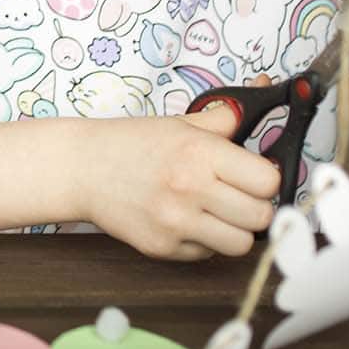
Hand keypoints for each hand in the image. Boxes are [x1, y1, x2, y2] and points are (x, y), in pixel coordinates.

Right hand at [79, 105, 281, 259]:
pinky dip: (202, 241)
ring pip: (240, 244)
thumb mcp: (178, 123)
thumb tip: (262, 93)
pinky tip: (184, 221)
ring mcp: (175, 222)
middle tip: (237, 197)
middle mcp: (190, 188)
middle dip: (254, 207)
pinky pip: (206, 254)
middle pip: (260, 216)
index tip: (255, 178)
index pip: (268, 181)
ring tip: (215, 214)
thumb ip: (223, 118)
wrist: (80, 168)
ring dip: (233, 230)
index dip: (266, 180)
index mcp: (200, 152)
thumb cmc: (129, 144)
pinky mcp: (162, 247)